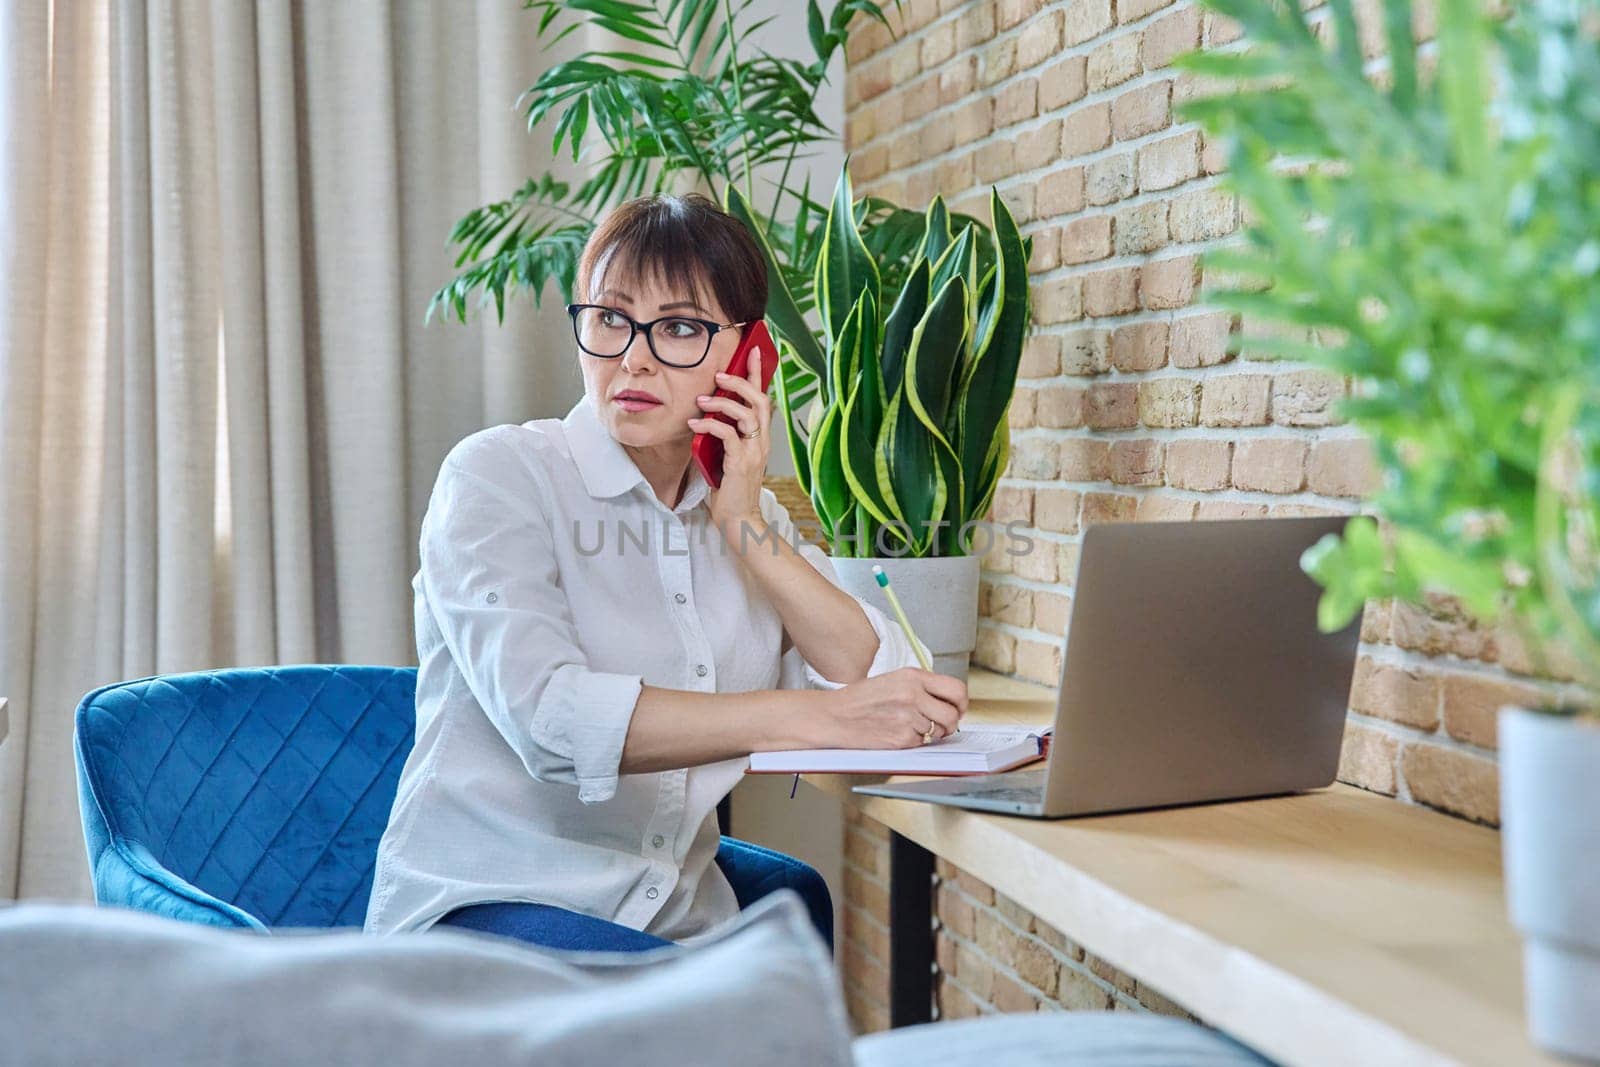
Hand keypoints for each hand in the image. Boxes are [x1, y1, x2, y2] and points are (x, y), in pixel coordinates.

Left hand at [687, 344, 770, 535]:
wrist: (738, 518)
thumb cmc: (730, 488)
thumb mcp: (728, 454)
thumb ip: (724, 434)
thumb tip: (705, 412)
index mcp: (760, 437)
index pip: (763, 399)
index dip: (758, 374)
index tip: (752, 351)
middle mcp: (762, 441)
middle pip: (759, 400)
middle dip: (741, 381)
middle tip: (721, 374)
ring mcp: (754, 451)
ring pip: (747, 414)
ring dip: (724, 402)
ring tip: (703, 399)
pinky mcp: (741, 462)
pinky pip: (728, 434)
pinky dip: (710, 425)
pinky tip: (695, 424)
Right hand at [810, 668, 968, 748]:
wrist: (835, 716)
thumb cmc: (862, 699)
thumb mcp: (893, 680)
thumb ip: (921, 686)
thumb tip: (950, 701)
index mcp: (913, 677)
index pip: (956, 689)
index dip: (962, 703)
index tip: (959, 708)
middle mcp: (913, 695)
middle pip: (953, 715)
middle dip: (951, 723)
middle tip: (942, 725)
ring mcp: (908, 718)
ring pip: (938, 731)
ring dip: (929, 733)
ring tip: (909, 725)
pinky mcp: (901, 739)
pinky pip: (921, 743)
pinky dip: (913, 741)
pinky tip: (896, 732)